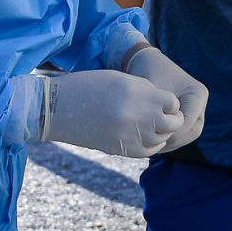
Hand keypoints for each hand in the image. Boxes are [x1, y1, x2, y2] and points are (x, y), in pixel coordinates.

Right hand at [43, 69, 181, 157]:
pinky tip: (142, 136)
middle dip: (171, 119)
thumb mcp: (121, 80)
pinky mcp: (122, 150)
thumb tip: (167, 104)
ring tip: (150, 125)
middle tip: (162, 116)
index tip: (161, 102)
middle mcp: (139, 115)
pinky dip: (151, 144)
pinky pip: (149, 150)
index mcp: (139, 93)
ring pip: (163, 138)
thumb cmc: (88, 87)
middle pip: (173, 123)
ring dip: (161, 132)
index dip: (169, 103)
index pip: (173, 103)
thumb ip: (146, 91)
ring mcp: (131, 135)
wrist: (58, 108)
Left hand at [124, 46, 207, 151]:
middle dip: (174, 141)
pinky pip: (183, 133)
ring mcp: (196, 109)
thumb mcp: (152, 92)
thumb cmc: (147, 74)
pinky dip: (170, 139)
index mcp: (198, 93)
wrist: (144, 63)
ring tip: (153, 146)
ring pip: (189, 134)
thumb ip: (158, 112)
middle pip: (193, 131)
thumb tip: (160, 135)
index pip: (188, 121)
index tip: (151, 136)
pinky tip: (154, 142)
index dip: (171, 132)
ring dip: (173, 142)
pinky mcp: (188, 115)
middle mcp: (200, 102)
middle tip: (153, 145)